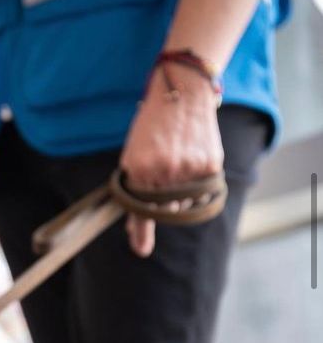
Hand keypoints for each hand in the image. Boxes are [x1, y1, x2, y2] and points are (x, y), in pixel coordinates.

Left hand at [120, 65, 223, 256]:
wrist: (182, 92)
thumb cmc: (151, 127)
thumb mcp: (133, 155)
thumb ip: (134, 188)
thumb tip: (135, 226)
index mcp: (140, 170)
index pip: (140, 210)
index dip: (140, 232)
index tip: (141, 250)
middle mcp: (164, 172)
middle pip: (163, 210)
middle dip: (160, 208)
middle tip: (161, 184)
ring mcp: (188, 169)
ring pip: (182, 203)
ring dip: (177, 194)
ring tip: (175, 163)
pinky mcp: (209, 166)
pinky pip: (200, 191)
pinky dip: (194, 183)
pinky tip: (190, 160)